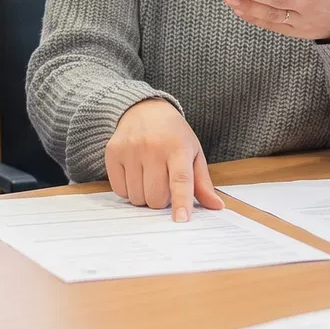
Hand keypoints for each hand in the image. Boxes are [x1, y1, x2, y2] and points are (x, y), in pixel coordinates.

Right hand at [105, 99, 225, 221]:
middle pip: (156, 196)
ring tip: (149, 178)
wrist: (144, 109)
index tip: (181, 219)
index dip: (181, 202)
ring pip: (137, 197)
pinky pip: (119, 190)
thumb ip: (203, 183)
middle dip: (161, 199)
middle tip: (163, 185)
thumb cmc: (173, 135)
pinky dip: (128, 190)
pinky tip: (134, 175)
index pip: (180, 179)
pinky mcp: (113, 152)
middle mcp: (153, 147)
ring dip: (144, 196)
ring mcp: (130, 149)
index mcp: (178, 147)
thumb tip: (217, 206)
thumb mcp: (193, 153)